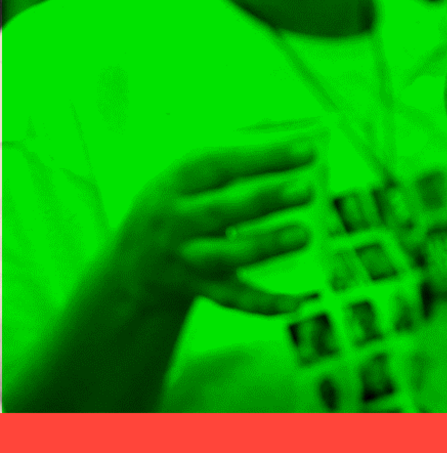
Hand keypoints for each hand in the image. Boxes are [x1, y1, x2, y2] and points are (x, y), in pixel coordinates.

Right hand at [113, 137, 321, 316]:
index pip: (218, 165)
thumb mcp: (190, 180)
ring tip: (304, 234)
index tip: (307, 150)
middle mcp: (176, 221)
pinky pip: (234, 299)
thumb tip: (300, 147)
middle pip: (220, 210)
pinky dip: (264, 304)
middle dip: (264, 199)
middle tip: (307, 189)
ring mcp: (187, 258)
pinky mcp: (201, 289)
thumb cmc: (183, 205)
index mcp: (176, 183)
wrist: (133, 262)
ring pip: (227, 255)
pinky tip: (297, 304)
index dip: (261, 157)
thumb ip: (235, 164)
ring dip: (265, 246)